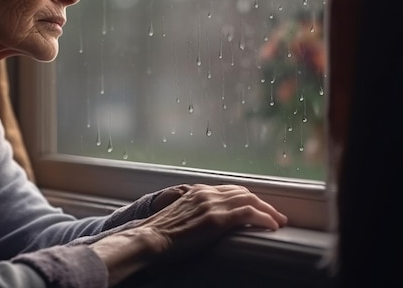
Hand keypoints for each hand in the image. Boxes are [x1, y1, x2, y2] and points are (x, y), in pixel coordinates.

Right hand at [140, 184, 287, 254]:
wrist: (151, 238)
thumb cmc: (161, 234)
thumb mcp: (180, 216)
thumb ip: (195, 213)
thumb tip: (204, 224)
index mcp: (197, 191)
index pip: (230, 190)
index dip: (247, 199)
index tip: (258, 208)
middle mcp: (206, 193)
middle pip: (243, 193)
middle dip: (262, 203)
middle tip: (275, 215)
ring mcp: (212, 204)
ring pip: (249, 200)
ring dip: (268, 210)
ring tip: (279, 221)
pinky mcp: (216, 219)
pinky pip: (248, 213)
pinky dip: (264, 217)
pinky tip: (272, 225)